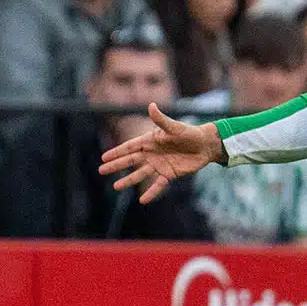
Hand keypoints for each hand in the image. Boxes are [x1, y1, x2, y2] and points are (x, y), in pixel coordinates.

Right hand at [98, 103, 225, 203]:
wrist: (205, 145)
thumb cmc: (189, 133)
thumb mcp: (175, 127)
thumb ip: (161, 120)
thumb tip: (151, 105)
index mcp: (150, 141)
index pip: (130, 147)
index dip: (117, 152)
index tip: (104, 157)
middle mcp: (152, 154)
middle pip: (131, 161)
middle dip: (116, 166)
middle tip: (101, 170)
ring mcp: (159, 165)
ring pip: (141, 174)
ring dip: (128, 180)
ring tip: (115, 187)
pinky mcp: (169, 174)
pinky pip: (158, 184)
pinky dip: (151, 192)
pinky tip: (142, 200)